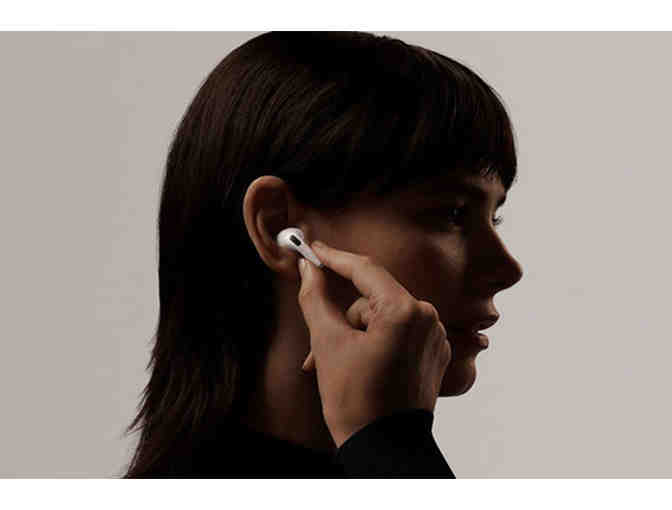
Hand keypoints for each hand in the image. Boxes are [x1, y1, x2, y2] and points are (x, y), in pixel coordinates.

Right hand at [296, 241, 451, 447]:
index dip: (334, 258)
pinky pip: (399, 333)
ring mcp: (435, 337)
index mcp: (405, 311)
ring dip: (356, 336)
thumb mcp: (327, 344)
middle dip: (342, 319)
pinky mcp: (435, 353)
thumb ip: (315, 298)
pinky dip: (377, 343)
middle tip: (319, 346)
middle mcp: (427, 318)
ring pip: (383, 318)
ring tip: (337, 366)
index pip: (365, 270)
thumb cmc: (357, 402)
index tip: (314, 250)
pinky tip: (360, 366)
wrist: (385, 449)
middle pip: (372, 299)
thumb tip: (308, 269)